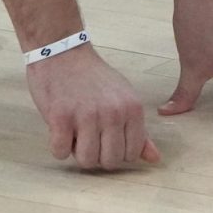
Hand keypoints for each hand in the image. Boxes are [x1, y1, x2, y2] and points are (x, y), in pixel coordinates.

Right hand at [25, 43, 161, 168]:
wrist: (62, 51)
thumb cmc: (92, 77)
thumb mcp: (123, 98)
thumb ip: (138, 130)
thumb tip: (154, 158)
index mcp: (132, 108)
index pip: (131, 154)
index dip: (115, 151)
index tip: (104, 137)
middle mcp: (113, 113)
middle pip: (109, 162)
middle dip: (97, 154)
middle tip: (87, 134)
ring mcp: (87, 115)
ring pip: (87, 161)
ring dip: (77, 152)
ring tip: (74, 131)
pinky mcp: (61, 116)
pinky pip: (61, 152)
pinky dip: (58, 146)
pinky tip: (60, 129)